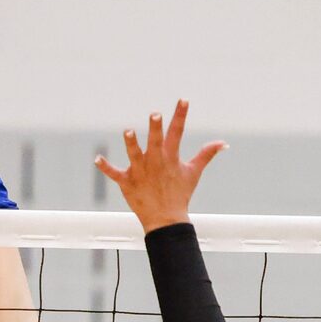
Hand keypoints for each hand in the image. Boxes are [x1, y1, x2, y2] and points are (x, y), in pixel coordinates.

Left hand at [95, 101, 224, 232]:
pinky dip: (106, 167)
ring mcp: (140, 172)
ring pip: (135, 155)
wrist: (166, 220)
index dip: (180, 115)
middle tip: (156, 115)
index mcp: (170, 158)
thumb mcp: (194, 173)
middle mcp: (155, 162)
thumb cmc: (180, 194)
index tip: (183, 101)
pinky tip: (97, 159)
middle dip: (156, 129)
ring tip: (129, 132)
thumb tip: (223, 144)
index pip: (177, 133)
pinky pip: (114, 173)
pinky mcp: (127, 182)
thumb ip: (206, 155)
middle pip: (155, 142)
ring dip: (131, 144)